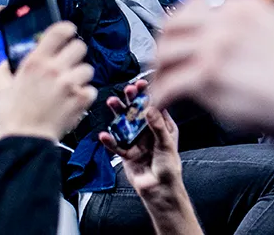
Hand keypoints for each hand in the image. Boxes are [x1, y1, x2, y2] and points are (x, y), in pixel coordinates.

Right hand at [0, 22, 94, 141]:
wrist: (25, 140)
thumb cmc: (13, 116)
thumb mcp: (2, 88)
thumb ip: (4, 70)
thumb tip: (6, 62)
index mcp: (35, 62)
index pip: (60, 31)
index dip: (67, 29)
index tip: (68, 33)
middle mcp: (55, 69)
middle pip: (80, 47)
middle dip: (75, 54)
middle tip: (69, 63)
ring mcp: (71, 84)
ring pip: (88, 69)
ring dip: (80, 76)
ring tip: (70, 86)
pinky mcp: (82, 99)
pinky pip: (91, 89)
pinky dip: (85, 94)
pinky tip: (73, 100)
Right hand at [98, 80, 185, 201]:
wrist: (160, 190)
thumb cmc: (169, 168)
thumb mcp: (166, 144)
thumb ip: (157, 126)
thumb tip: (150, 108)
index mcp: (163, 126)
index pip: (154, 106)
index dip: (147, 95)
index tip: (142, 84)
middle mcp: (148, 131)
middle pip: (137, 112)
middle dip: (131, 100)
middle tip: (127, 89)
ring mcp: (136, 141)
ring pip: (124, 124)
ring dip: (118, 113)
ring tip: (112, 102)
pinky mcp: (126, 153)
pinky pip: (116, 144)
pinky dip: (109, 140)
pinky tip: (104, 134)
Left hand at [152, 0, 273, 170]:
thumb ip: (257, 20)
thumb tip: (235, 19)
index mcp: (245, 6)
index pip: (193, 5)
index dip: (178, 24)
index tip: (175, 40)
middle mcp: (227, 21)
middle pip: (172, 26)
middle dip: (162, 46)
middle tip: (163, 64)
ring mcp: (216, 48)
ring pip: (165, 54)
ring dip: (159, 73)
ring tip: (162, 87)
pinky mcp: (209, 78)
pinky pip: (170, 85)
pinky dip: (161, 97)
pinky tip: (163, 104)